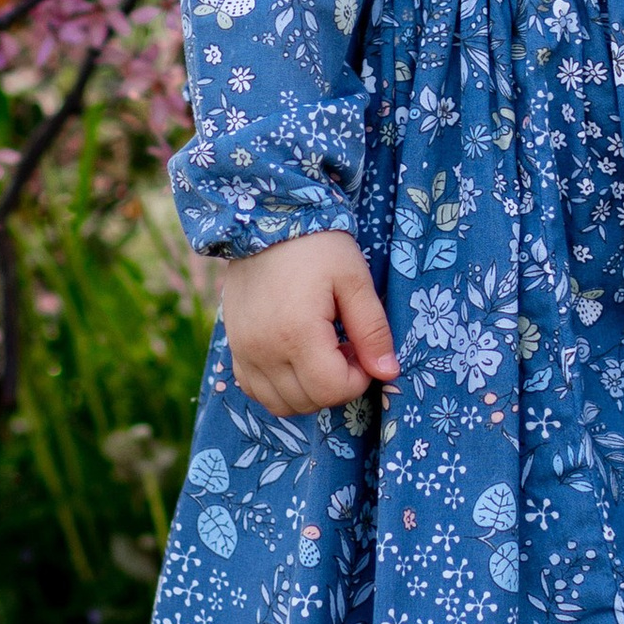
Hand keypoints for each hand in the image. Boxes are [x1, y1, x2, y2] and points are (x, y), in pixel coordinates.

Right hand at [218, 228, 398, 414]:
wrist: (264, 219)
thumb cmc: (317, 246)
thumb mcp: (355, 280)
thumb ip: (372, 330)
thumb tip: (389, 373)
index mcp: (297, 333)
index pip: (332, 389)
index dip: (358, 379)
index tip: (363, 350)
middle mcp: (264, 350)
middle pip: (307, 401)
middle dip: (335, 385)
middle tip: (345, 348)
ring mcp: (244, 350)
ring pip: (280, 403)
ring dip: (308, 391)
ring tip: (322, 353)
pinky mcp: (235, 347)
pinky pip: (256, 390)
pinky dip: (280, 387)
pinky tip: (296, 359)